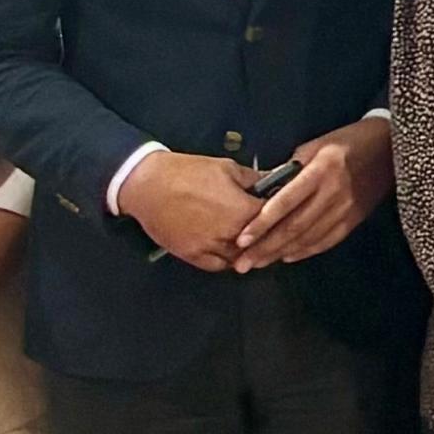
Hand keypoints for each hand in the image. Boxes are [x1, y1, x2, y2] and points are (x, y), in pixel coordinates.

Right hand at [116, 152, 269, 272]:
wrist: (147, 184)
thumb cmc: (187, 172)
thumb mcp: (228, 168)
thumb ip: (255, 179)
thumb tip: (276, 182)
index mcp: (243, 211)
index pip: (276, 220)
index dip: (283, 216)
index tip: (286, 212)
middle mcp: (230, 235)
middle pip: (261, 243)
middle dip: (268, 236)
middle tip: (272, 230)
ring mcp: (210, 248)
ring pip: (242, 257)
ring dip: (249, 251)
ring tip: (253, 241)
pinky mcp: (193, 256)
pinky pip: (218, 265)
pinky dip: (227, 259)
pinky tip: (231, 250)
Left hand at [235, 121, 389, 269]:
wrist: (389, 147)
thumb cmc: (347, 141)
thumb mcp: (315, 145)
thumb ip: (291, 169)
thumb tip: (265, 191)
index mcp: (321, 171)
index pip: (286, 203)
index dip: (262, 223)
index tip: (242, 239)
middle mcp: (333, 193)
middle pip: (295, 227)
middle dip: (266, 247)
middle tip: (242, 263)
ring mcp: (346, 209)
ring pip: (309, 238)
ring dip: (281, 253)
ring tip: (258, 263)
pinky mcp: (355, 218)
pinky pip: (328, 240)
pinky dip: (306, 251)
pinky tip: (287, 257)